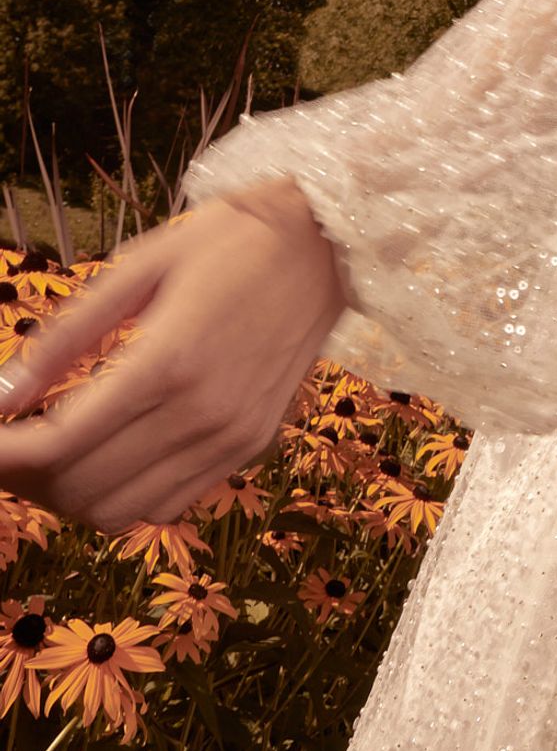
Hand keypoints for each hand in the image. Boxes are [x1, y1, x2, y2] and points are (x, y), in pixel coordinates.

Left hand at [0, 184, 350, 535]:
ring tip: (51, 456)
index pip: (59, 444)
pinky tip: (110, 455)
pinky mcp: (251, 446)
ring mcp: (232, 438)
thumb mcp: (142, 265)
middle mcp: (203, 413)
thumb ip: (69, 334)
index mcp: (169, 359)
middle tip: (11, 445)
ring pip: (122, 512)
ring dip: (71, 496)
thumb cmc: (232, 239)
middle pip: (82, 489)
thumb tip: (3, 393)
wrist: (329, 243)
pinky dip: (123, 496)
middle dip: (27, 480)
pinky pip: (168, 503)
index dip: (4, 455)